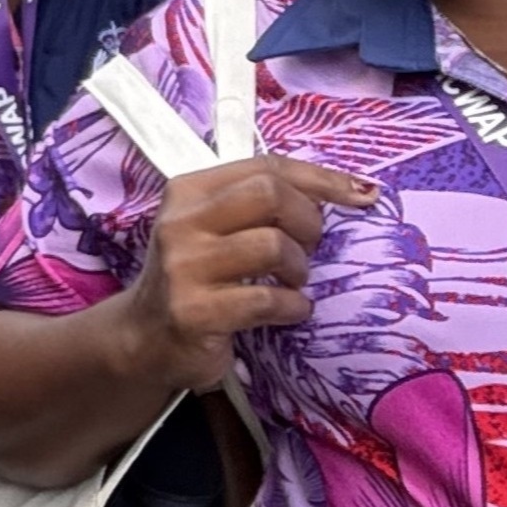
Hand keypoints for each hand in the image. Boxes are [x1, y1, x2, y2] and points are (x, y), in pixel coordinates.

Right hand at [109, 157, 371, 395]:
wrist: (145, 340)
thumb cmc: (194, 278)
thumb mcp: (212, 229)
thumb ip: (257, 205)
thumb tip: (343, 191)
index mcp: (188, 191)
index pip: (265, 166)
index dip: (321, 178)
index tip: (361, 194)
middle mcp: (181, 223)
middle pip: (269, 194)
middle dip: (307, 220)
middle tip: (310, 247)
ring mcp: (184, 268)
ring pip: (271, 245)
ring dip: (299, 267)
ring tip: (295, 282)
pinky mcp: (195, 312)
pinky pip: (267, 299)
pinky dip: (293, 306)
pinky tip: (291, 311)